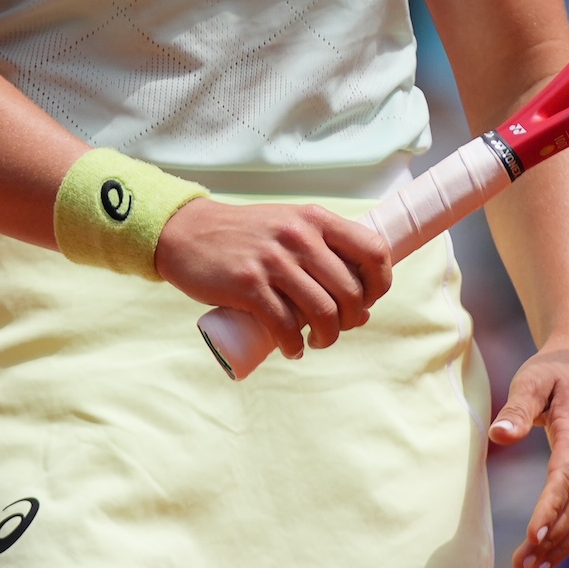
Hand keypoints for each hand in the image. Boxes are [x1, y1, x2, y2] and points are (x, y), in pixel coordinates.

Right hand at [152, 199, 392, 356]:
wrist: (189, 233)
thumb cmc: (247, 237)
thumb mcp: (290, 230)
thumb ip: (325, 260)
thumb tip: (362, 314)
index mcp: (315, 219)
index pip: (374, 251)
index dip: (379, 284)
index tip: (366, 300)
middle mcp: (299, 236)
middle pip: (350, 291)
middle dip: (349, 320)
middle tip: (333, 328)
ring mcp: (273, 260)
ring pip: (323, 312)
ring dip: (326, 338)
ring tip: (315, 342)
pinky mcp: (248, 285)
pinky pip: (285, 325)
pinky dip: (293, 345)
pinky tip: (291, 348)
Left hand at [489, 346, 568, 567]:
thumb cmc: (552, 372)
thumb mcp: (531, 380)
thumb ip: (516, 408)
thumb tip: (500, 436)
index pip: (565, 478)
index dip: (550, 508)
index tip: (531, 535)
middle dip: (551, 538)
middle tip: (523, 565)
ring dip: (561, 546)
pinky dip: (568, 538)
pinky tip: (546, 556)